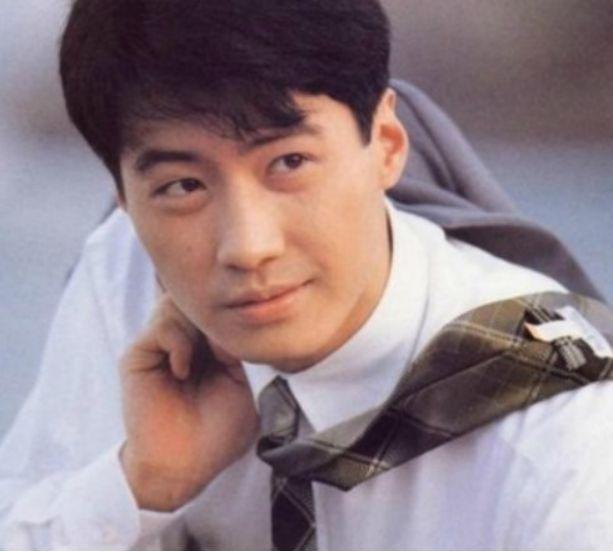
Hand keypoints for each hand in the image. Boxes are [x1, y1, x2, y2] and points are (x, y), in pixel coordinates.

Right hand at [119, 293, 257, 510]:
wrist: (183, 466)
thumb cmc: (220, 432)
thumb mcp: (246, 386)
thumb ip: (241, 348)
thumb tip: (234, 317)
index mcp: (213, 346)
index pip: (223, 307)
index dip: (238, 312)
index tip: (251, 330)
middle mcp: (187, 340)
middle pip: (201, 300)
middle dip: (219, 315)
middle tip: (229, 346)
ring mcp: (161, 345)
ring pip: (180, 304)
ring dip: (199, 326)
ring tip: (211, 358)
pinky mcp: (139, 354)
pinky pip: (160, 326)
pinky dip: (177, 341)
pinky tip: (184, 369)